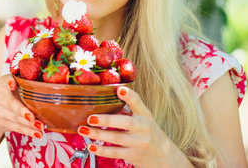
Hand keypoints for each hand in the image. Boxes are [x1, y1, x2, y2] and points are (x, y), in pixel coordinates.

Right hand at [0, 74, 44, 138]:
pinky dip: (28, 131)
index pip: (4, 81)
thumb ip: (26, 83)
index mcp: (3, 84)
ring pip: (16, 118)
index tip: (13, 83)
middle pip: (11, 104)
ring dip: (29, 124)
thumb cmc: (11, 94)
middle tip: (32, 116)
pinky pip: (17, 128)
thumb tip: (48, 86)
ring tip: (41, 126)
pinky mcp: (3, 124)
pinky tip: (38, 134)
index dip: (8, 82)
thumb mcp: (15, 85)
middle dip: (22, 111)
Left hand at [77, 86, 192, 167]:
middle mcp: (143, 128)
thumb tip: (103, 96)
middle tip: (91, 118)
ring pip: (117, 138)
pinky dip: (102, 150)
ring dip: (98, 134)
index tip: (120, 89)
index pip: (138, 103)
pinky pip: (115, 153)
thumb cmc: (148, 133)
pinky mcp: (133, 155)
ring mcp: (138, 143)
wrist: (165, 158)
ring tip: (83, 130)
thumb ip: (127, 108)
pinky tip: (91, 146)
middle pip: (125, 123)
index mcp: (144, 115)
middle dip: (107, 120)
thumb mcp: (143, 118)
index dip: (129, 95)